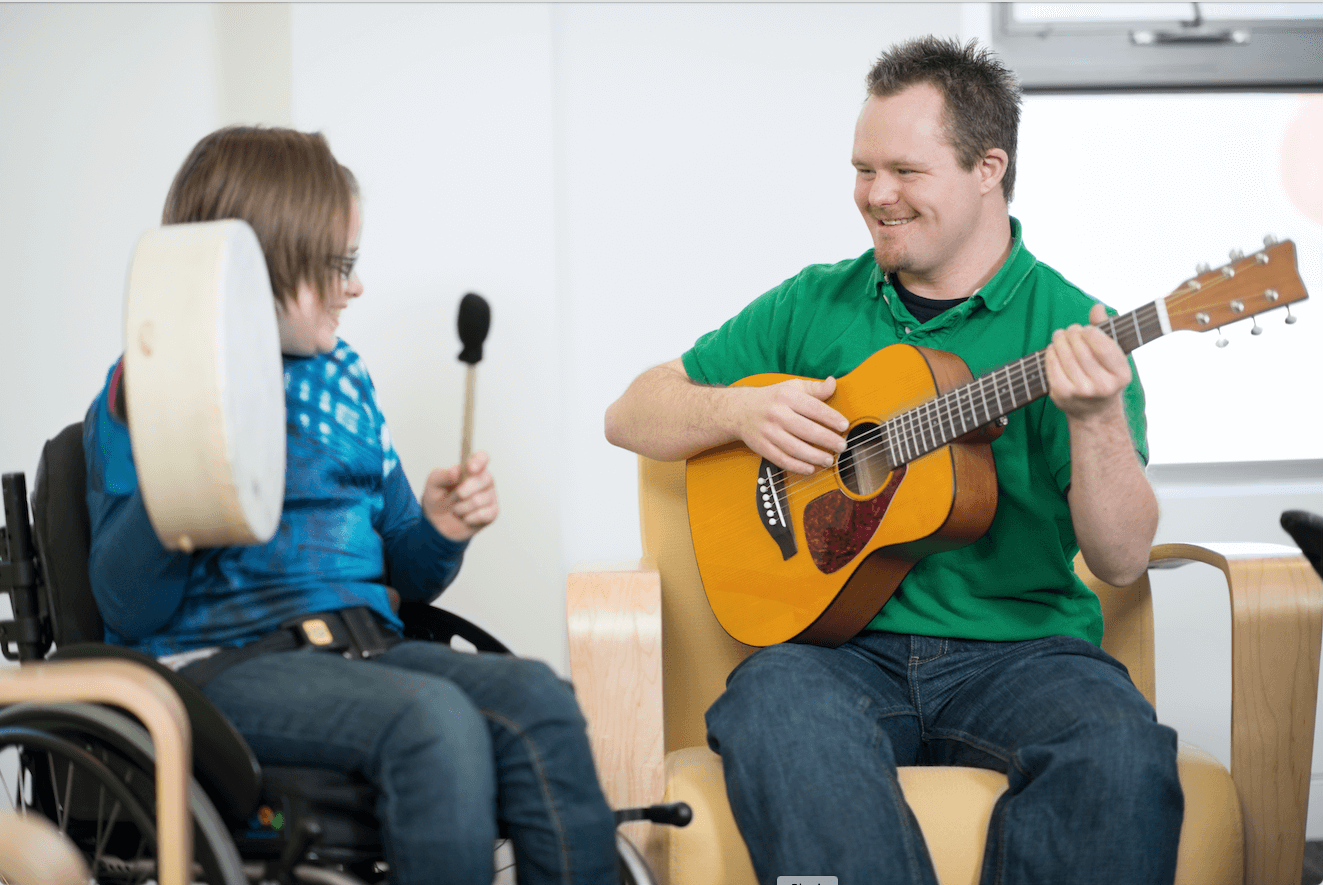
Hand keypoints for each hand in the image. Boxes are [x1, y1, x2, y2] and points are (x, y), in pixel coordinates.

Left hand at [422, 451, 498, 541]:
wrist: (437, 522)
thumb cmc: (438, 498)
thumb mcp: (433, 484)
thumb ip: (443, 475)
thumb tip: (456, 471)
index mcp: (471, 468)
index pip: (482, 457)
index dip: (479, 461)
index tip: (469, 468)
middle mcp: (484, 480)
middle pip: (484, 479)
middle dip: (464, 491)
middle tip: (454, 496)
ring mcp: (489, 496)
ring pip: (479, 500)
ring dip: (461, 508)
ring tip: (456, 509)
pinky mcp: (492, 513)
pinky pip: (483, 515)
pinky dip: (468, 518)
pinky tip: (464, 517)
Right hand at [734, 376, 847, 474]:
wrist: (740, 410)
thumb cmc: (772, 399)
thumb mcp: (792, 387)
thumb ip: (814, 388)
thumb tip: (832, 383)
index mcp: (786, 396)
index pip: (813, 408)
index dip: (831, 418)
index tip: (844, 426)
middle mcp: (776, 414)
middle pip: (806, 430)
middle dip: (827, 440)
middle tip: (841, 446)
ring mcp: (767, 432)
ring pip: (794, 448)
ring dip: (814, 456)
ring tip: (829, 459)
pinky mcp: (761, 446)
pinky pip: (781, 459)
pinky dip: (797, 466)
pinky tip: (810, 468)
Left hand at [1045, 303, 1131, 421]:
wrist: (1093, 412)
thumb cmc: (1104, 375)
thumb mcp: (1113, 356)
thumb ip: (1107, 329)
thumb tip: (1097, 307)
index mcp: (1122, 375)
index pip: (1104, 346)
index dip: (1092, 332)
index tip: (1087, 329)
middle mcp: (1103, 386)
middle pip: (1081, 349)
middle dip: (1073, 334)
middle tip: (1071, 329)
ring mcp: (1081, 392)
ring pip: (1065, 356)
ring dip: (1059, 340)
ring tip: (1060, 334)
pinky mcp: (1062, 394)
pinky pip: (1052, 366)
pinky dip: (1050, 353)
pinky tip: (1053, 348)